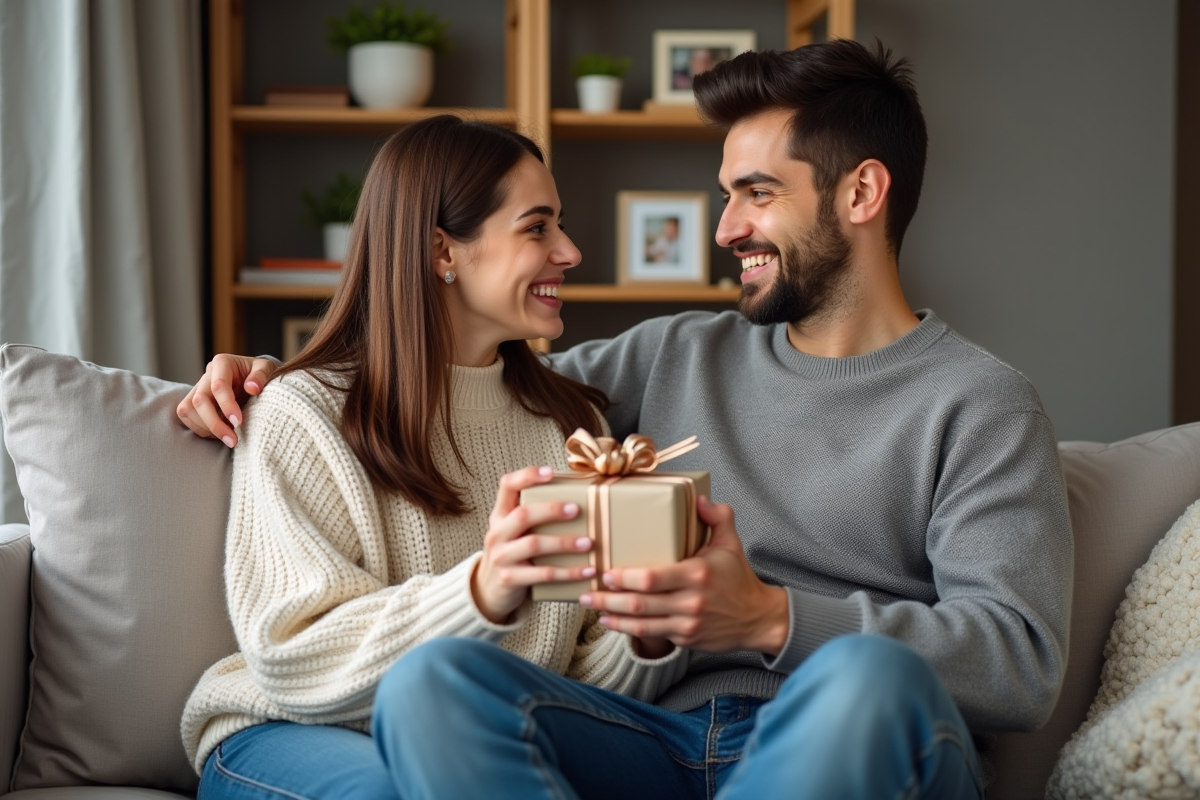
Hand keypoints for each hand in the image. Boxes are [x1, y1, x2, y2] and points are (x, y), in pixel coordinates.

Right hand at [176, 354, 277, 446]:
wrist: (252, 379)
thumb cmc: (259, 373)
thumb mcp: (267, 368)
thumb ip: (261, 375)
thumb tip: (252, 388)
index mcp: (223, 363)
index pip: (218, 386)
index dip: (227, 406)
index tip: (238, 422)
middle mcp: (206, 374)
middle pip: (199, 400)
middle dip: (214, 423)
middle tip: (232, 440)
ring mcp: (197, 388)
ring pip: (188, 409)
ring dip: (206, 428)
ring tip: (228, 438)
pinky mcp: (193, 401)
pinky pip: (187, 416)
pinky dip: (201, 429)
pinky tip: (220, 434)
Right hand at [471, 466, 595, 623]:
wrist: (489, 591)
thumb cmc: (514, 554)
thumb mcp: (514, 532)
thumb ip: (534, 517)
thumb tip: (580, 499)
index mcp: (500, 515)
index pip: (507, 486)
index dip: (527, 475)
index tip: (551, 472)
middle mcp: (497, 533)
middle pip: (523, 515)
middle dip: (552, 510)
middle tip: (577, 509)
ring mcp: (501, 557)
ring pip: (534, 544)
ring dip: (564, 542)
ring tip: (589, 542)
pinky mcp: (510, 579)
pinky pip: (543, 574)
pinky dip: (568, 572)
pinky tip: (587, 571)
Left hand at [580, 496, 789, 654]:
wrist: (757, 619)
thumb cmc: (739, 579)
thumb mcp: (731, 543)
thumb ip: (717, 517)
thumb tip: (700, 498)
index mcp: (697, 574)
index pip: (652, 579)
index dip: (625, 578)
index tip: (606, 573)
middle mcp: (690, 602)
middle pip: (640, 603)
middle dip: (609, 600)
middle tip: (588, 593)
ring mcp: (687, 624)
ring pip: (641, 624)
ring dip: (613, 617)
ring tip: (592, 609)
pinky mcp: (685, 639)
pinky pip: (651, 635)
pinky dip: (628, 630)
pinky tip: (611, 623)